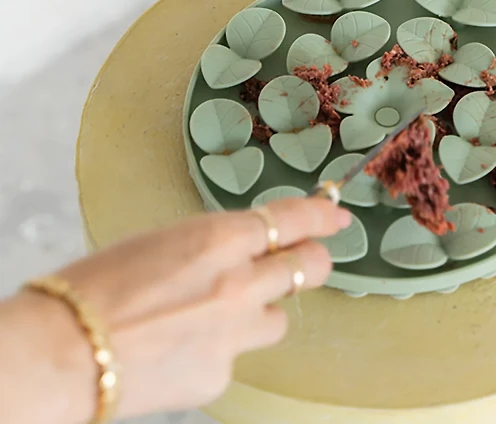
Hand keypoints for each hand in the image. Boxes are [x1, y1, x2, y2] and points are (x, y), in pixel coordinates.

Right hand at [15, 198, 349, 422]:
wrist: (62, 354)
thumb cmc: (99, 286)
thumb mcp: (163, 242)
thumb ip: (213, 246)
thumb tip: (239, 250)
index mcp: (220, 238)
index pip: (292, 219)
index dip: (321, 216)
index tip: (337, 216)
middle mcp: (239, 283)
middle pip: (309, 266)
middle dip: (310, 261)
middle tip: (301, 262)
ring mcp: (235, 333)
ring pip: (277, 318)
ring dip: (260, 312)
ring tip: (218, 316)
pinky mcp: (220, 375)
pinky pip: (236, 357)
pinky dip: (220, 351)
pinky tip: (182, 351)